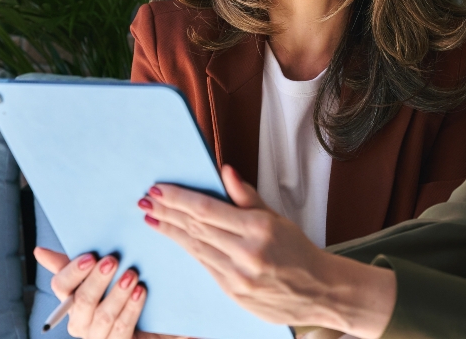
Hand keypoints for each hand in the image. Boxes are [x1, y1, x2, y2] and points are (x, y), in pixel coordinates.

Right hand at [33, 247, 171, 338]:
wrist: (152, 324)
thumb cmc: (120, 294)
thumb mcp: (100, 275)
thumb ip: (73, 264)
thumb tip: (39, 251)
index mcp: (71, 303)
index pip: (60, 286)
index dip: (73, 271)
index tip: (91, 256)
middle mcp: (80, 323)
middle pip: (81, 301)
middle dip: (97, 280)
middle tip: (113, 261)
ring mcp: (98, 338)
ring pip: (102, 317)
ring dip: (117, 294)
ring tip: (131, 275)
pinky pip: (121, 329)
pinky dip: (131, 309)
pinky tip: (140, 293)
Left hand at [137, 165, 395, 336]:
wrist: (319, 291)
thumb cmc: (298, 250)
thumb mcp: (277, 218)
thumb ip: (247, 197)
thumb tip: (225, 171)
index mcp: (258, 228)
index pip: (207, 209)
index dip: (179, 198)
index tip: (159, 189)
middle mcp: (247, 252)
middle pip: (196, 227)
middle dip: (168, 212)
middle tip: (146, 201)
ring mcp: (239, 276)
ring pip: (195, 247)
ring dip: (170, 231)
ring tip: (152, 218)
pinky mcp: (234, 293)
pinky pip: (205, 266)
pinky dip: (188, 250)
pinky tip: (175, 239)